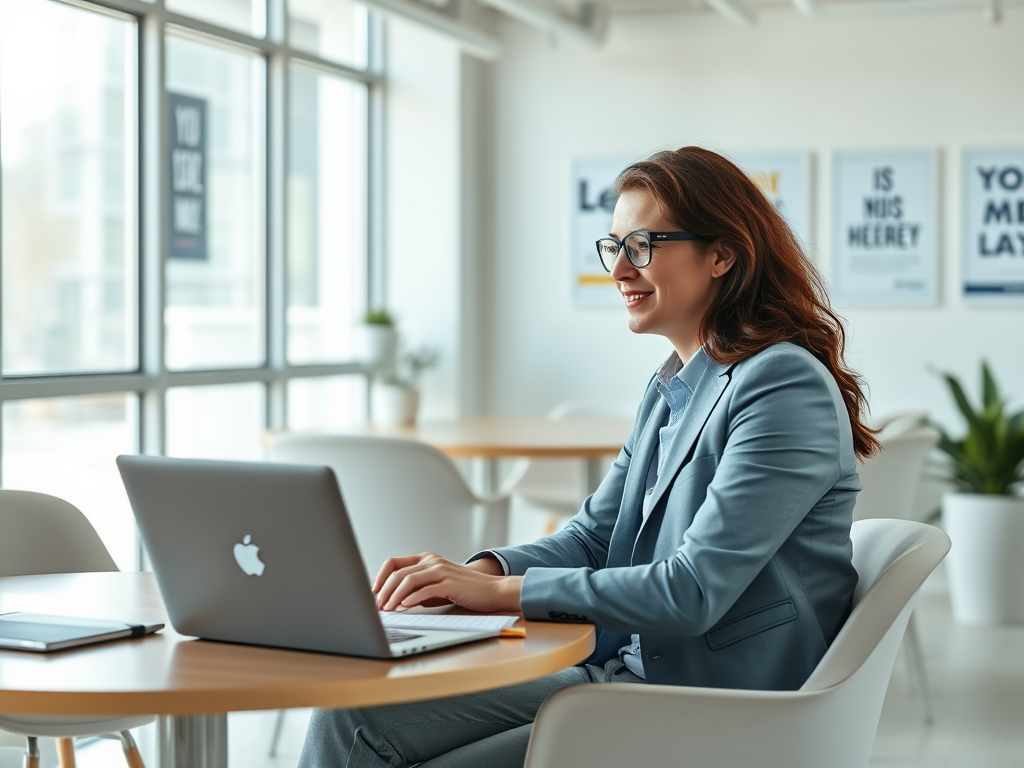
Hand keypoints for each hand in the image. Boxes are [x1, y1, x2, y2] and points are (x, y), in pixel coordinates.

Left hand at [372, 553, 522, 613]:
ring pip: (409, 580)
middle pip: (398, 573)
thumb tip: (393, 601)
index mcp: (426, 559)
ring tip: (387, 609)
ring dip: (394, 596)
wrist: (491, 590)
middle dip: (383, 590)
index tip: (372, 593)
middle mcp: (431, 562)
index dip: (380, 577)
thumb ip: (417, 589)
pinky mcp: (450, 583)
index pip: (394, 562)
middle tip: (377, 606)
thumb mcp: (435, 587)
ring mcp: (441, 570)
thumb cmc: (462, 590)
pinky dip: (412, 599)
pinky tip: (404, 607)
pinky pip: (426, 589)